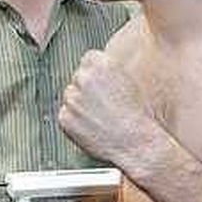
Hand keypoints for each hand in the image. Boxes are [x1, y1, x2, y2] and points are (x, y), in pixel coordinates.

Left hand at [58, 50, 164, 175]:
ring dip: (79, 105)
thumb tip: (93, 70)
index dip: (95, 73)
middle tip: (102, 104)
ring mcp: (72, 98)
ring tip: (99, 117)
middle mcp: (84, 78)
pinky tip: (92, 127)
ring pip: (71, 96)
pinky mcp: (64, 117)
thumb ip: (106, 71)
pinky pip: (65, 115)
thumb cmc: (136, 115)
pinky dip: (74, 121)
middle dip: (86, 89)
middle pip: (78, 78)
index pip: (88, 59)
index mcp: (101, 64)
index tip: (102, 85)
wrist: (135, 142)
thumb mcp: (127, 81)